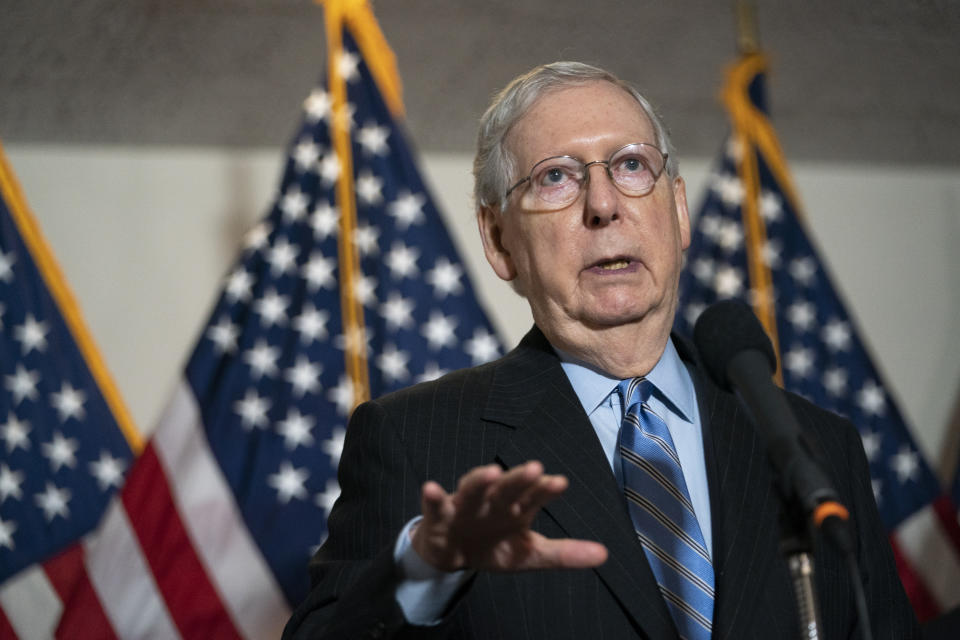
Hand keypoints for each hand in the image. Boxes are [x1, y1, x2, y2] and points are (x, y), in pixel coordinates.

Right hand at [410, 461, 607, 572]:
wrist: (452, 555)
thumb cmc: (494, 546)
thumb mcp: (529, 554)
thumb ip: (564, 554)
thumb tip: (604, 555)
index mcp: (516, 507)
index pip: (534, 495)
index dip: (545, 489)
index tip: (560, 483)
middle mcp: (493, 500)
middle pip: (507, 487)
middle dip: (518, 478)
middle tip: (535, 468)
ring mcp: (465, 505)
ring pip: (473, 488)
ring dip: (480, 479)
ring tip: (491, 471)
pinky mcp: (439, 514)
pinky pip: (435, 504)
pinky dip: (432, 496)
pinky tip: (430, 488)